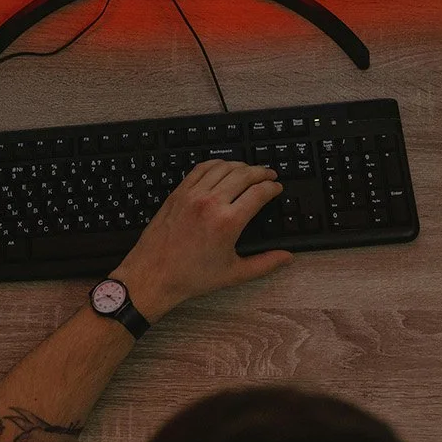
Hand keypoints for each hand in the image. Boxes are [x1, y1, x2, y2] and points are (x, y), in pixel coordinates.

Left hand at [111, 160, 293, 321]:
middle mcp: (211, 202)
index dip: (273, 187)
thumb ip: (265, 263)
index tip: (278, 188)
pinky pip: (201, 169)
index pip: (259, 192)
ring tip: (250, 170)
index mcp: (228, 222)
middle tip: (270, 175)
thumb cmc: (192, 276)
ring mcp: (193, 195)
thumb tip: (287, 257)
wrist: (154, 275)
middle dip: (262, 172)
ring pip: (223, 168)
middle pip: (244, 175)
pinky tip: (223, 167)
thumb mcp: (234, 274)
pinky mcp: (179, 193)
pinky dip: (216, 164)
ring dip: (241, 165)